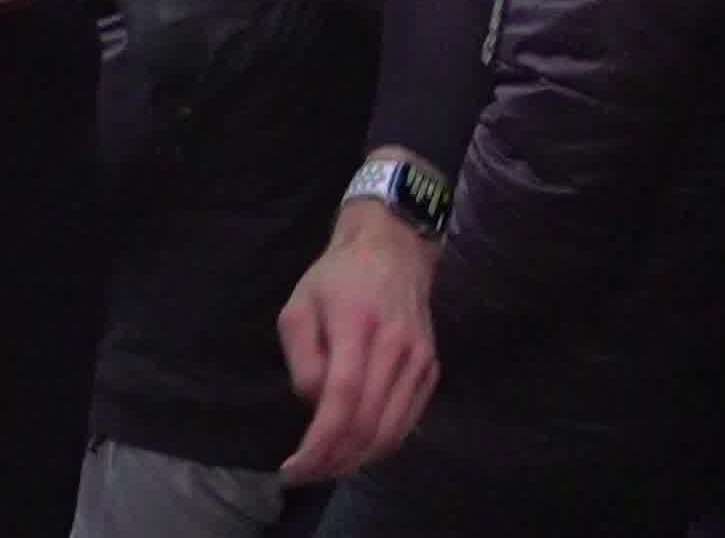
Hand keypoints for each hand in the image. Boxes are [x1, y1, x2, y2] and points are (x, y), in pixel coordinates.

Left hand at [278, 192, 441, 481]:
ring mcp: (419, 358)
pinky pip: (408, 421)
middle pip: (369, 424)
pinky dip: (381, 445)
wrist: (392, 248)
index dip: (319, 442)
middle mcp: (396, 345)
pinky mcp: (431, 368)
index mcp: (357, 324)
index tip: (293, 468)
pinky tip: (356, 449)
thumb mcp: (299, 307)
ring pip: (392, 431)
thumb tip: (315, 406)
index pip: (343, 398)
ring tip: (327, 468)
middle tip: (305, 475)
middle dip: (333, 461)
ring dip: (357, 460)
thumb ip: (303, 360)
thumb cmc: (336, 277)